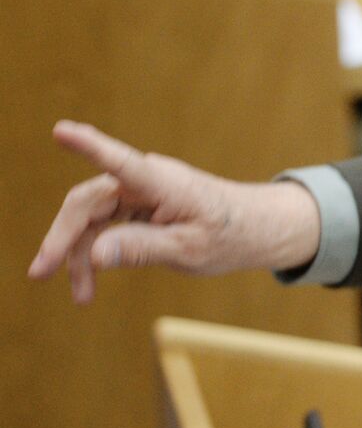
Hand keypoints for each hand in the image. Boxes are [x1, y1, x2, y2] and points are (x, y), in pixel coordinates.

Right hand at [28, 121, 321, 303]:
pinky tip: (90, 281)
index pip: (120, 161)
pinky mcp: (140, 205)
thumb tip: (96, 254)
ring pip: (92, 218)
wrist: (255, 230)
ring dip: (80, 255)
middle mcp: (147, 180)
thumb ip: (143, 248)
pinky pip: (105, 225)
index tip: (62, 130)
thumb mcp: (189, 250)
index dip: (89, 146)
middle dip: (62, 238)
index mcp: (164, 183)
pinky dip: (97, 252)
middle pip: (87, 203)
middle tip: (40, 274)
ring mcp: (141, 191)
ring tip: (82, 297)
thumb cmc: (230, 236)